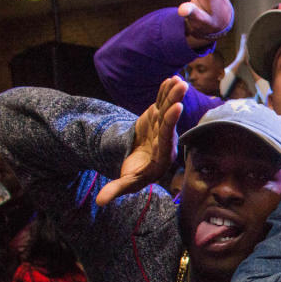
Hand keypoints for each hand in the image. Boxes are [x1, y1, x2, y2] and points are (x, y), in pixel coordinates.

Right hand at [96, 77, 186, 205]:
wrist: (138, 161)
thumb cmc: (134, 173)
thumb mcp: (126, 182)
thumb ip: (116, 190)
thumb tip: (99, 202)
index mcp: (161, 157)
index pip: (166, 137)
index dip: (170, 122)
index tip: (176, 108)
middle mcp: (166, 141)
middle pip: (170, 121)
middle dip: (174, 104)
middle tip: (181, 88)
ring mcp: (163, 128)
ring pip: (168, 110)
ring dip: (173, 94)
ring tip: (179, 80)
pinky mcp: (158, 119)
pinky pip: (163, 104)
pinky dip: (165, 92)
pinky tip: (171, 79)